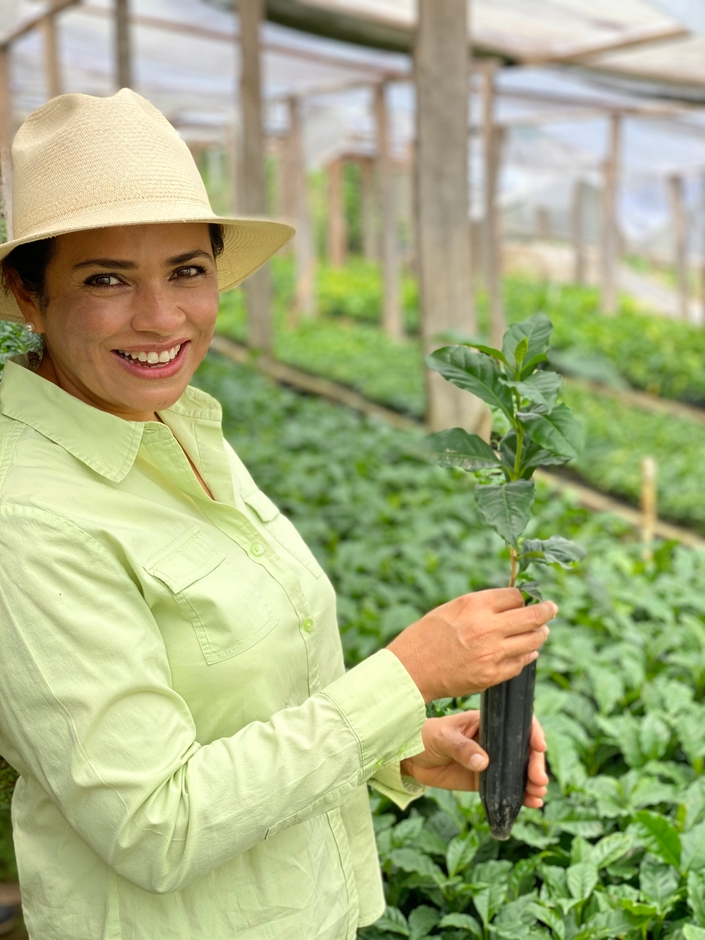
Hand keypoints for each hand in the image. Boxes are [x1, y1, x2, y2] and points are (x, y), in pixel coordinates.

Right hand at [387, 588, 556, 702]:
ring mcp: (492, 653)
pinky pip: (521, 663)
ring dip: (540, 633)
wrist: (411, 669)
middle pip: (532, 616)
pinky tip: (528, 651)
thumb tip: (509, 602)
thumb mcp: (451, 608)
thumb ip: (481, 605)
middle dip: (546, 611)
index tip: (528, 598)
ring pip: (533, 640)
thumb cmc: (426, 635)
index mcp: (475, 605)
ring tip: (542, 631)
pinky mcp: (492, 675)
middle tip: (552, 609)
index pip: (515, 596)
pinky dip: (528, 655)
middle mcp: (487, 627)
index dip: (523, 596)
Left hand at [399, 712, 548, 807]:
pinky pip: (506, 788)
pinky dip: (520, 795)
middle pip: (523, 750)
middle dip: (535, 764)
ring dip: (532, 782)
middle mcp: (493, 740)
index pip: (515, 723)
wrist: (409, 757)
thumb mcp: (442, 738)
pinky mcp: (483, 780)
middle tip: (539, 780)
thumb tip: (484, 762)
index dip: (532, 732)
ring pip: (518, 770)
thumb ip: (462, 748)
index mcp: (485, 722)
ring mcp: (490, 761)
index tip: (539, 747)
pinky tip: (531, 804)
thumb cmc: (424, 737)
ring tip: (538, 795)